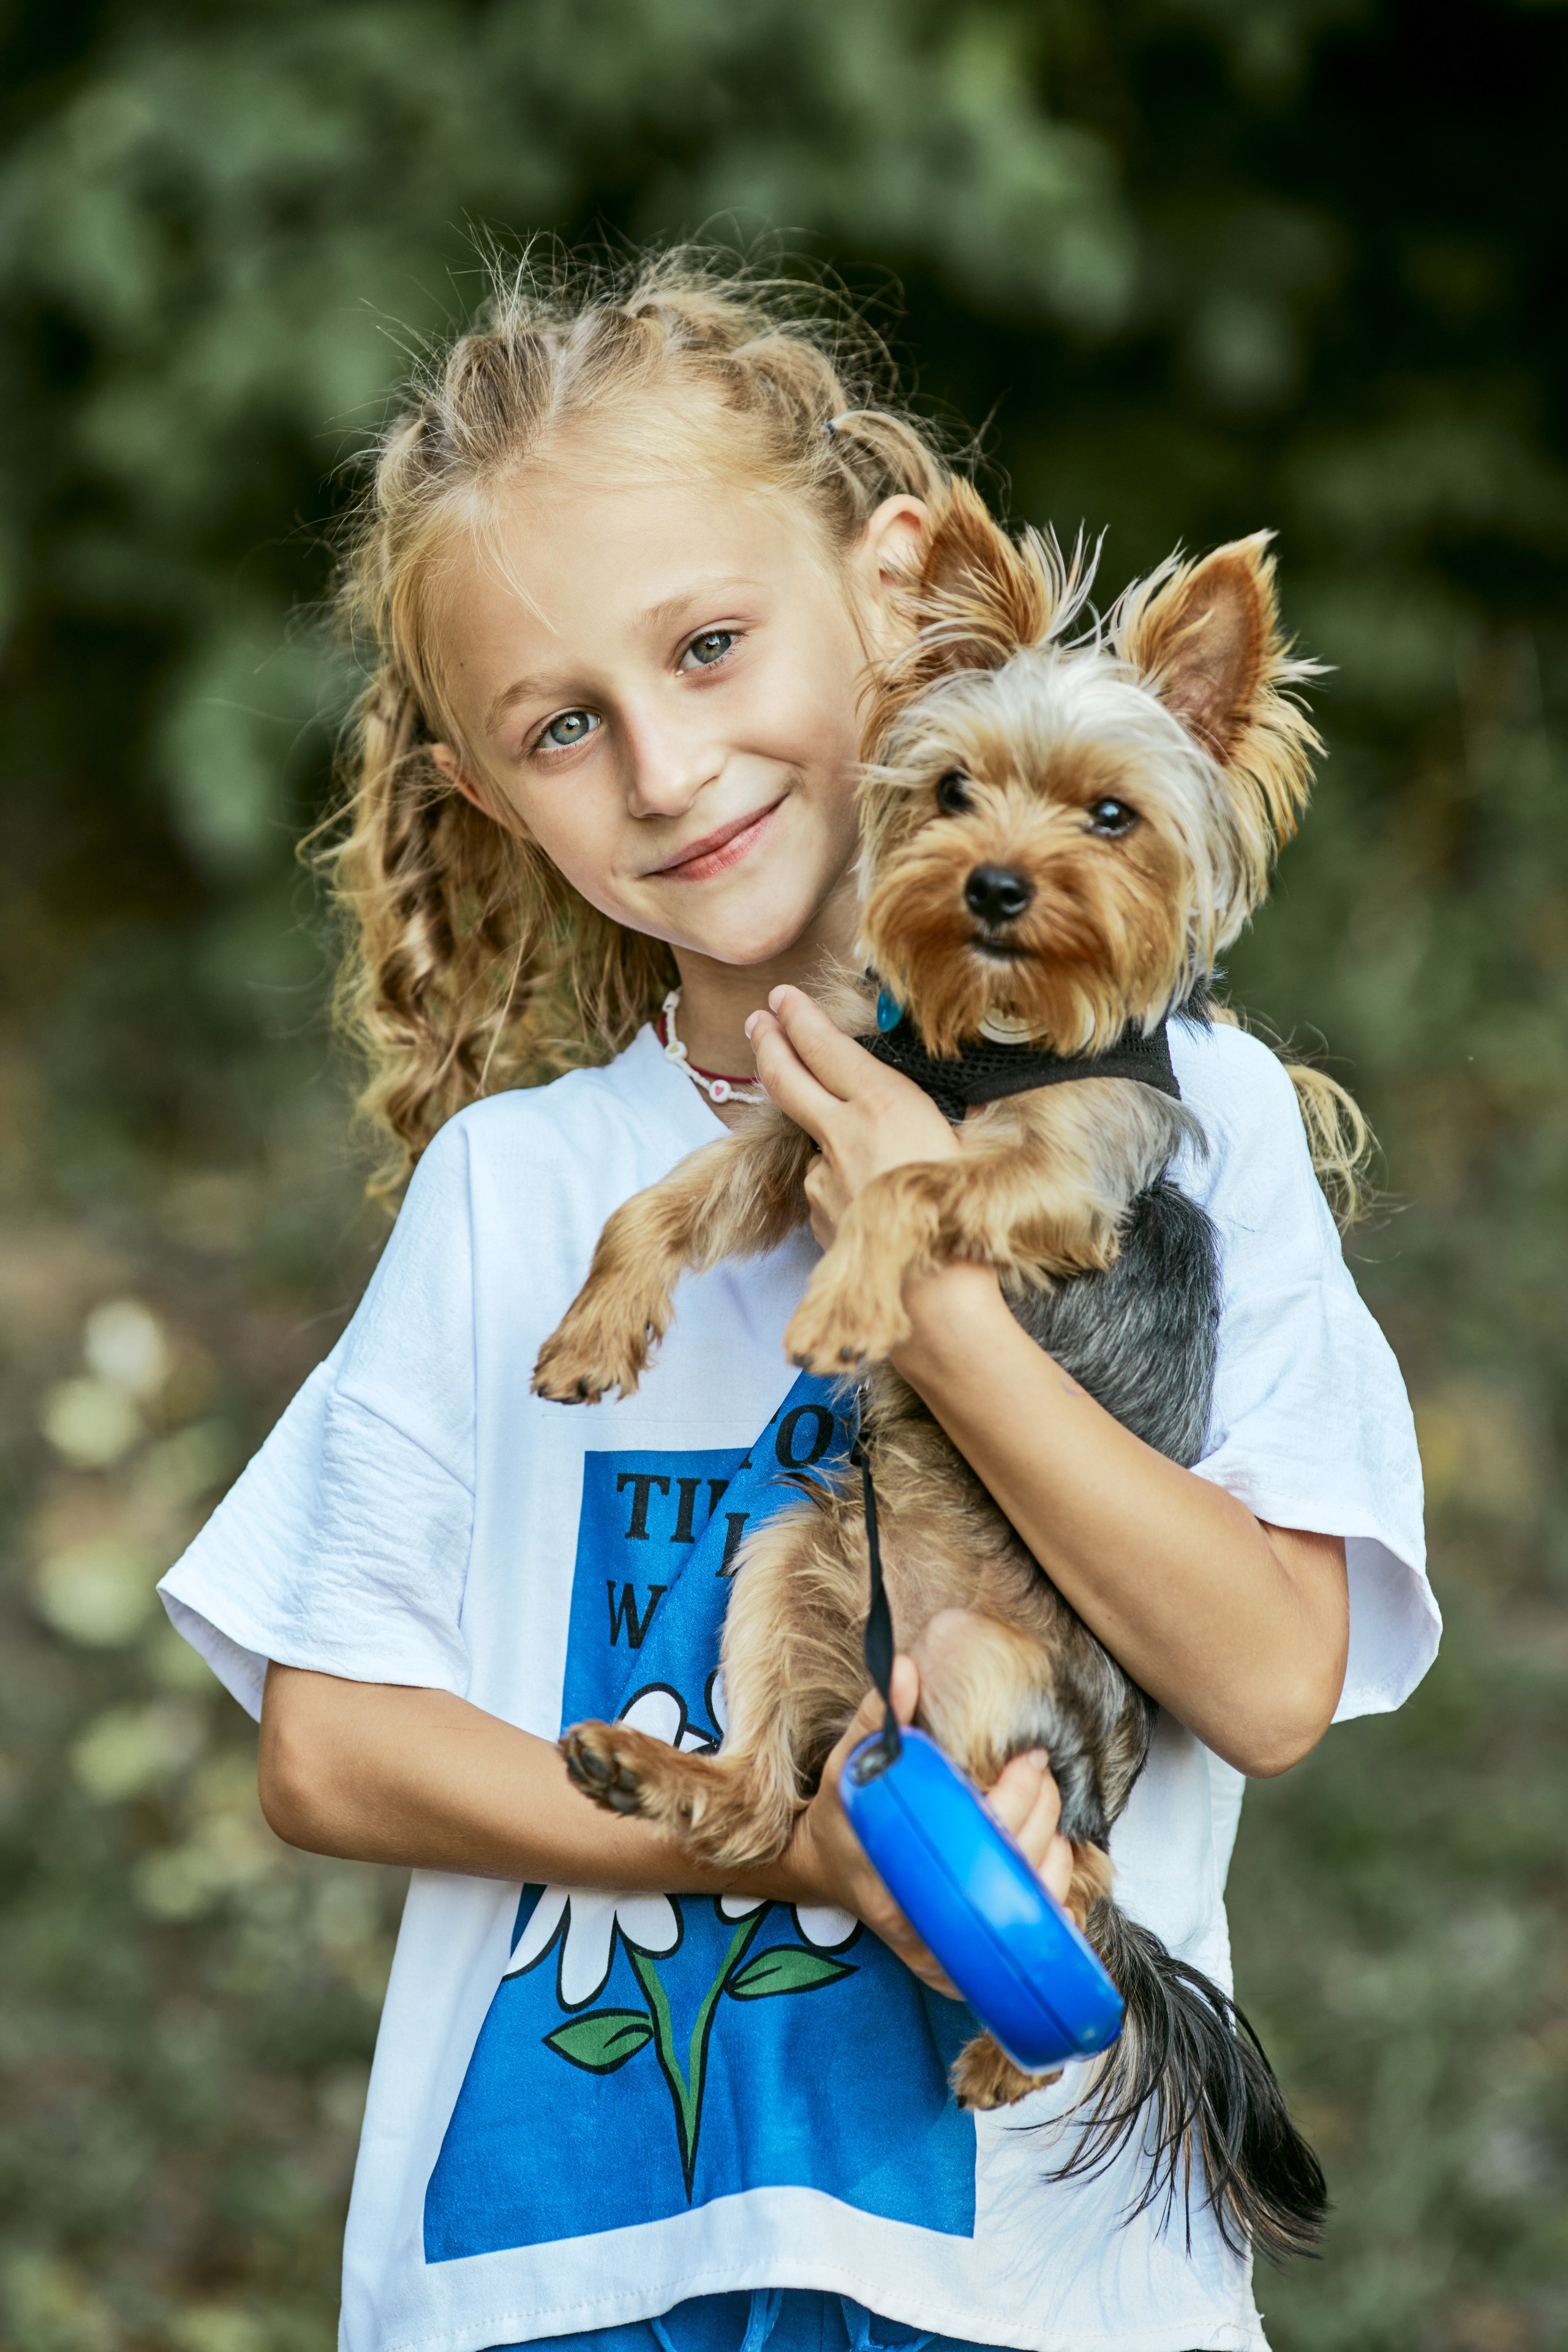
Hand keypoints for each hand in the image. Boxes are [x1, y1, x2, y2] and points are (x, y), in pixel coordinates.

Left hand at [744, 984, 959, 1248]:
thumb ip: (921, 1115)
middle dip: (768, 1041)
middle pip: (786, 1076)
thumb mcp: (965, 1142)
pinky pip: (827, 1184)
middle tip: (758, 1020)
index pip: (823, 1045)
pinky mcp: (818, 1213)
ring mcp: (824, 1176)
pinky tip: (876, 1204)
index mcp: (883, 1104)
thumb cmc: (964, 1215)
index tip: (782, 998)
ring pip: (815, 1138)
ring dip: (826, 1130)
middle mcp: (842, 1134)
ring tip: (875, 1156)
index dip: (798, 1016)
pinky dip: (844, 1183)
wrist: (936, 1297)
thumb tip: (904, 1106)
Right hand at [773, 1654, 1074, 1996]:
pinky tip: (1053, 1873)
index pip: (978, 1843)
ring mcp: (946, 1956)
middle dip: (1041, 1815)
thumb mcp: (849, 1765)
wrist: (824, 1869)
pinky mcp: (962, 1965)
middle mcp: (926, 1931)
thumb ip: (877, 1718)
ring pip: (1028, 1916)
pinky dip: (1049, 1910)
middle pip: (1012, 1874)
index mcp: (898, 1882)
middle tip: (1040, 1773)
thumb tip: (905, 1667)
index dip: (1016, 1798)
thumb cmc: (840, 1817)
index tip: (1029, 1760)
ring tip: (1049, 1815)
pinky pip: (1024, 1947)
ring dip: (1054, 1859)